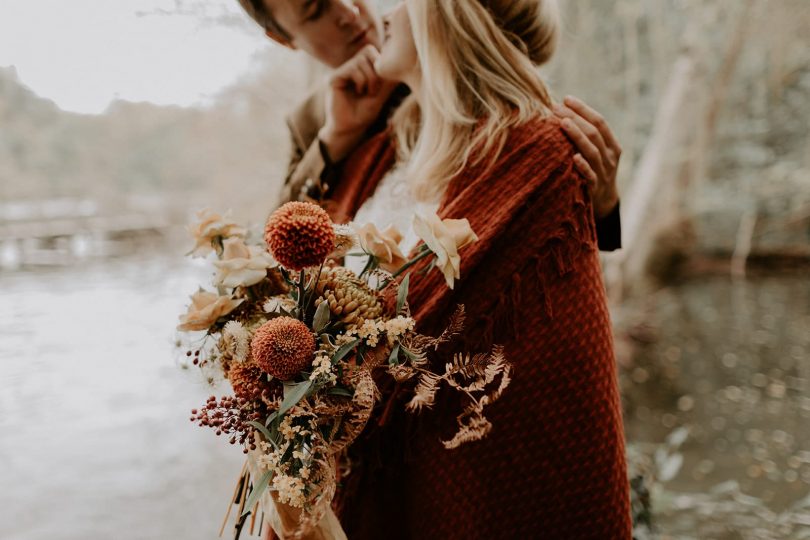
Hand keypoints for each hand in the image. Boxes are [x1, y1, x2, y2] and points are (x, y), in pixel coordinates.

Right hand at [319, 44, 397, 161]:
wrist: (350, 128)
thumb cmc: (364, 113)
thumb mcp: (381, 93)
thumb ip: (387, 78)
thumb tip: (399, 61)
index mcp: (359, 69)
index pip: (372, 51)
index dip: (381, 64)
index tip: (381, 85)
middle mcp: (348, 67)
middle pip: (367, 50)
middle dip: (377, 69)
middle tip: (376, 88)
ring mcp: (340, 72)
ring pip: (360, 60)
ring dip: (370, 78)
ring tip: (368, 93)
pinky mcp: (333, 78)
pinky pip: (352, 69)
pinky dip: (361, 81)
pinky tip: (359, 93)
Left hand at [555, 96, 620, 217]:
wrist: (604, 203)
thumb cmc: (594, 170)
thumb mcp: (596, 152)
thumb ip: (587, 136)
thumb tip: (561, 111)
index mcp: (612, 145)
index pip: (600, 122)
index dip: (584, 109)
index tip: (566, 98)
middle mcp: (610, 157)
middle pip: (594, 133)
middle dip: (575, 118)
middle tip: (556, 108)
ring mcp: (604, 173)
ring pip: (592, 151)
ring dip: (577, 136)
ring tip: (563, 123)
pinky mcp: (595, 188)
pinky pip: (590, 176)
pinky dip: (583, 166)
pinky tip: (573, 157)